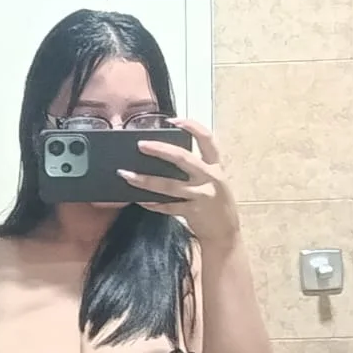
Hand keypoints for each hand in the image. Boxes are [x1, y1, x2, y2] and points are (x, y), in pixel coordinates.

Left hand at [119, 119, 240, 252]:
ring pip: (170, 185)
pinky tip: (139, 199)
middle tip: (140, 145)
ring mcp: (202, 195)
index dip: (192, 126)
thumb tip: (166, 157)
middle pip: (184, 158)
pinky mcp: (193, 212)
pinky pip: (168, 206)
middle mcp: (211, 178)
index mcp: (216, 166)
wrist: (226, 233)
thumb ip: (196, 170)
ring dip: (146, 180)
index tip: (173, 119)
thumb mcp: (213, 181)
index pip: (207, 139)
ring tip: (126, 175)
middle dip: (160, 150)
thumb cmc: (215, 204)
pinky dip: (153, 203)